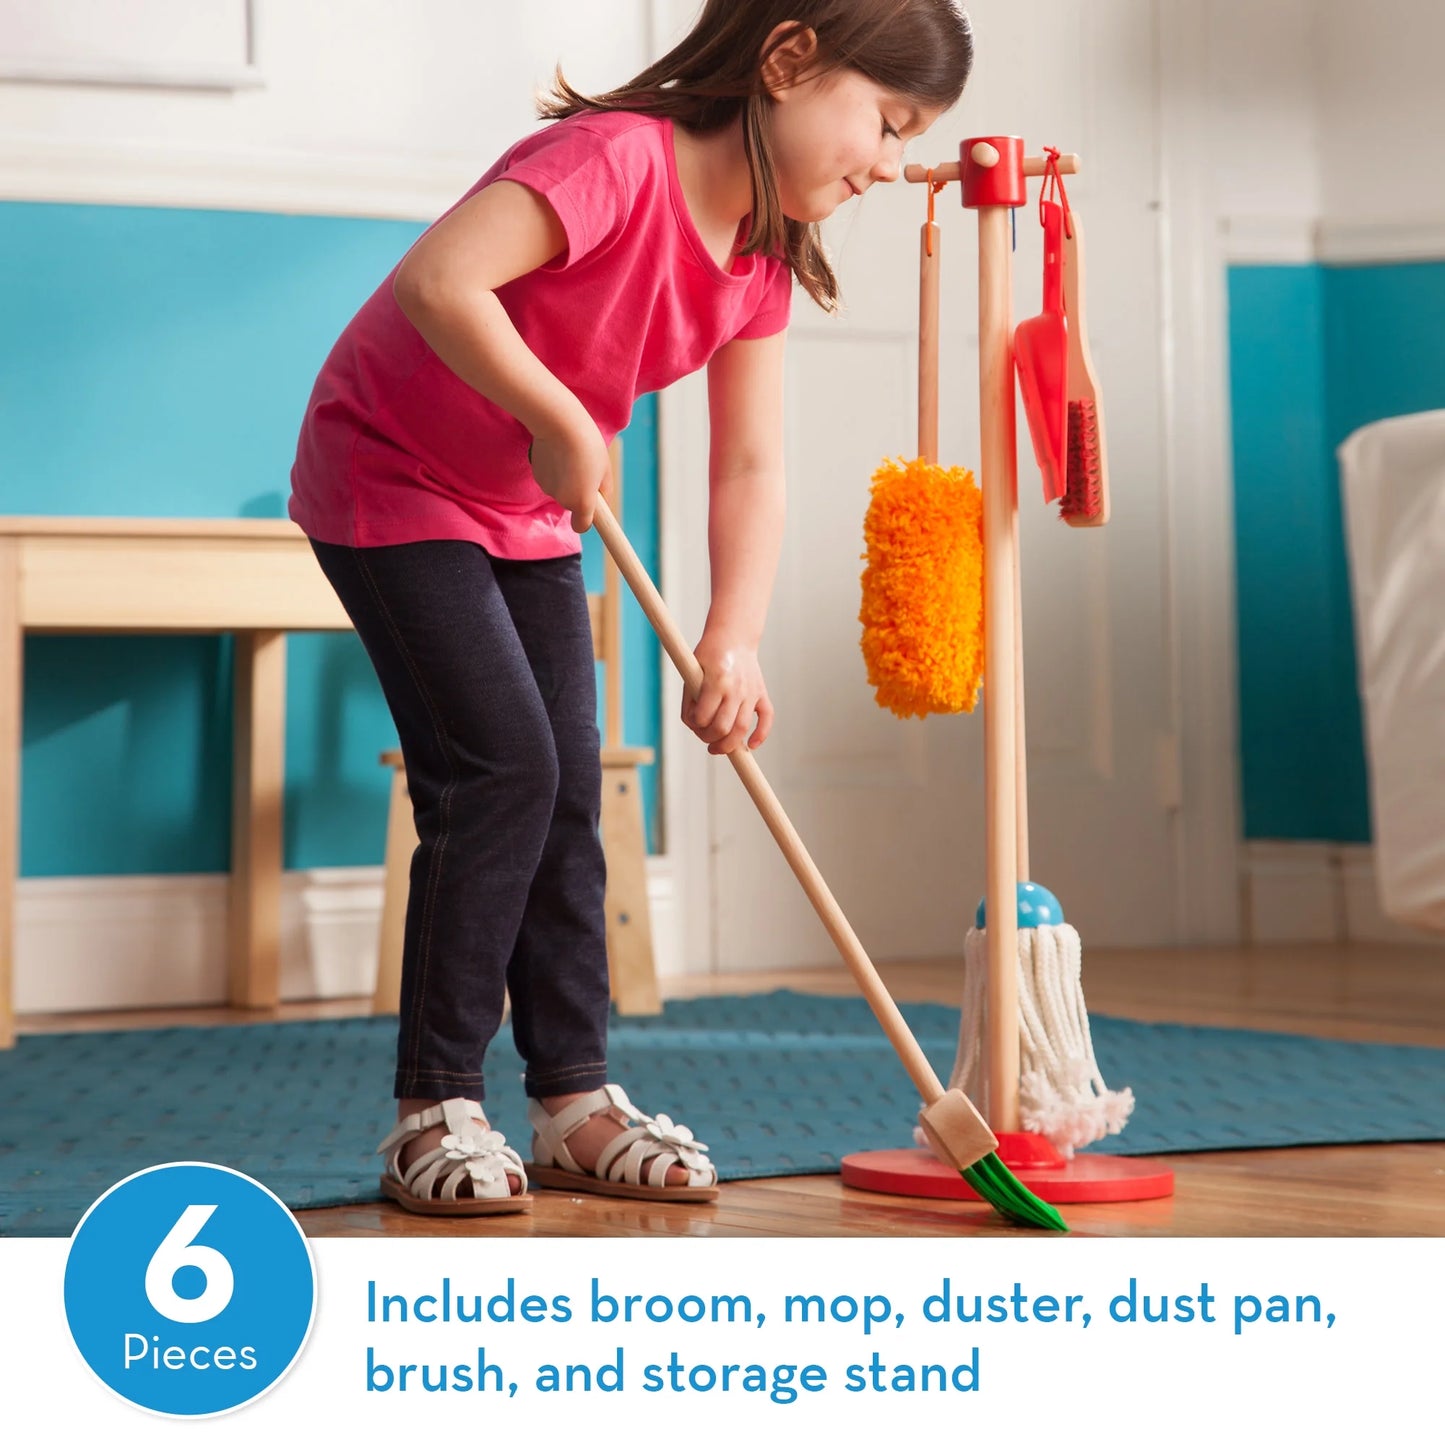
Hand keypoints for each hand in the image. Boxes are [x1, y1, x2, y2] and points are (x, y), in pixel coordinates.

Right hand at [528, 422, 609, 532]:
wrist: (558, 422)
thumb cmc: (587, 443)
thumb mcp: (605, 468)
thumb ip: (603, 489)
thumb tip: (600, 499)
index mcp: (582, 501)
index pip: (581, 526)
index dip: (586, 520)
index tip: (591, 511)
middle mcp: (563, 500)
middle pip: (571, 504)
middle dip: (578, 491)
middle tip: (585, 468)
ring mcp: (547, 488)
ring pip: (560, 490)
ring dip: (566, 479)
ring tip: (570, 456)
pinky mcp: (537, 475)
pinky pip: (550, 479)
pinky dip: (554, 470)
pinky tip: (557, 453)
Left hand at [682, 631, 773, 754]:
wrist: (733, 637)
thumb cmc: (708, 655)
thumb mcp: (692, 672)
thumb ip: (690, 699)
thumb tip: (695, 725)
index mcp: (716, 681)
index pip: (703, 717)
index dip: (695, 725)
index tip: (693, 722)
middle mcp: (736, 688)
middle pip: (723, 728)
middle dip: (709, 739)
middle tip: (705, 739)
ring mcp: (751, 692)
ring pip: (742, 728)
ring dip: (728, 745)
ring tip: (718, 747)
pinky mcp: (761, 693)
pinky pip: (767, 718)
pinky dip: (761, 735)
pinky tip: (751, 745)